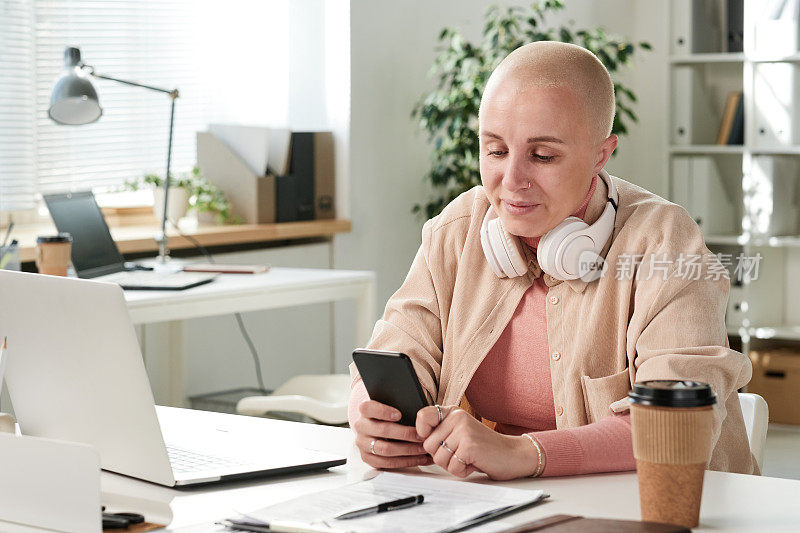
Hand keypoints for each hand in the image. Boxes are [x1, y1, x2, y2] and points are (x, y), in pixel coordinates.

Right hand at [352, 400, 433, 469]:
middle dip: (405, 434)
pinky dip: (405, 461)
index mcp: (365, 411)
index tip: (399, 415)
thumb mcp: (391, 407)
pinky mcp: (368, 458)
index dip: (383, 411)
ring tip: (422, 448)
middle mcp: (361, 427)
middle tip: (421, 435)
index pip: (368, 408)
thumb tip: (417, 410)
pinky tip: (418, 458)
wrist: (378, 428)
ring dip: (407, 450)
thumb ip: (399, 406)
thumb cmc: (389, 416)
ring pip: (385, 449)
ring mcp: (363, 444)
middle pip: (382, 430)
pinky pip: (387, 463)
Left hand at [416, 405, 541, 479]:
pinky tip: (474, 462)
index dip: (423, 433)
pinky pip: (452, 467)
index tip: (438, 442)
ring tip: (468, 458)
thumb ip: (441, 432)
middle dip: (442, 456)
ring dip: (452, 465)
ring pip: (438, 458)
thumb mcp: (460, 433)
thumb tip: (416, 439)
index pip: (423, 417)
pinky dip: (462, 471)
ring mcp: (463, 430)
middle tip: (460, 454)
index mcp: (453, 412)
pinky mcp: (469, 445)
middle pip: (428, 445)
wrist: (513, 454)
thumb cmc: (484, 447)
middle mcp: (457, 416)